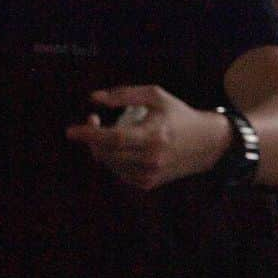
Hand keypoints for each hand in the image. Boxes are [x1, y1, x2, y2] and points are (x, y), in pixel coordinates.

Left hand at [66, 85, 231, 190]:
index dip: (90, 134)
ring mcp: (151, 175)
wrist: (208, 143)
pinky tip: (117, 147)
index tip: (70, 131)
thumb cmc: (178, 114)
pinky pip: (120, 173)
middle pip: (108, 153)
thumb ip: (123, 94)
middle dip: (91, 138)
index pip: (114, 138)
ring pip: (111, 165)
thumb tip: (94, 98)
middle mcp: (152, 159)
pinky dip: (112, 159)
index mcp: (153, 136)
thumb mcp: (155, 95)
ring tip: (106, 131)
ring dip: (100, 148)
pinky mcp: (150, 183)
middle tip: (91, 121)